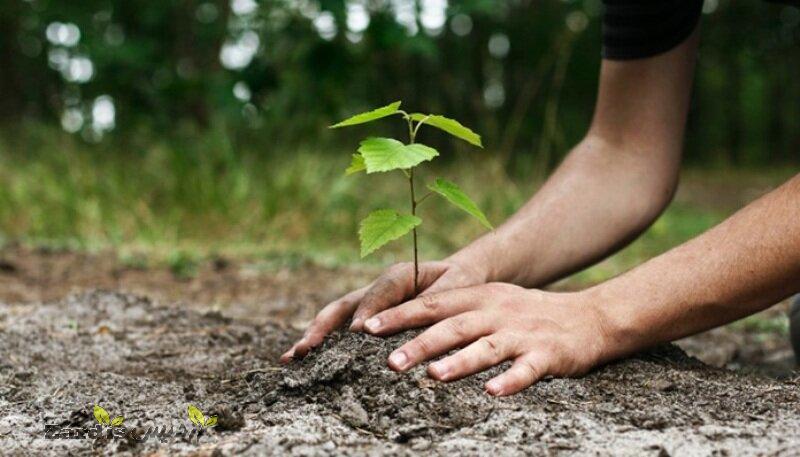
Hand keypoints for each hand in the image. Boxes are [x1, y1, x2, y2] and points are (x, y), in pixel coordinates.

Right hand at [280, 259, 487, 361]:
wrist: (460, 276)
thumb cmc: (461, 282)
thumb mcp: (457, 286)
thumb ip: (436, 299)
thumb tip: (414, 318)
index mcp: (399, 275)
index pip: (379, 293)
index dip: (367, 311)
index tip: (357, 333)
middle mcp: (377, 288)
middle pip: (343, 306)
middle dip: (322, 327)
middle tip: (305, 349)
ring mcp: (368, 303)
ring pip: (336, 318)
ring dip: (314, 336)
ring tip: (291, 358)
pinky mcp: (368, 317)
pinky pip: (342, 330)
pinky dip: (324, 344)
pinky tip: (305, 363)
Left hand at [361, 283, 609, 395]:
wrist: (589, 317)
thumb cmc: (528, 314)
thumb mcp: (492, 302)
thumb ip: (455, 312)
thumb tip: (406, 328)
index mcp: (480, 297)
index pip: (433, 304)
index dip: (400, 315)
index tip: (367, 328)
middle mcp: (497, 312)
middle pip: (453, 326)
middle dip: (420, 343)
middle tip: (390, 362)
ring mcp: (522, 333)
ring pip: (486, 347)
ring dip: (459, 362)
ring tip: (433, 376)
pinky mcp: (548, 355)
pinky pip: (526, 369)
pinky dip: (510, 381)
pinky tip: (492, 393)